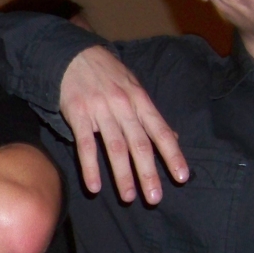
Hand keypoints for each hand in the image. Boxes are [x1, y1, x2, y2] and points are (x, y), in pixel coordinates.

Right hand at [58, 46, 187, 203]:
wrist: (72, 54)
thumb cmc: (106, 73)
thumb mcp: (133, 87)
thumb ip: (150, 115)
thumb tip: (173, 137)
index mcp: (140, 100)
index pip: (160, 131)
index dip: (172, 155)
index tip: (182, 177)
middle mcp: (123, 106)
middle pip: (139, 144)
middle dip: (149, 172)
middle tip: (155, 198)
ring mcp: (100, 110)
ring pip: (115, 147)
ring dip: (123, 175)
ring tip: (130, 197)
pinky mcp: (78, 114)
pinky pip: (85, 145)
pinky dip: (90, 167)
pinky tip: (94, 186)